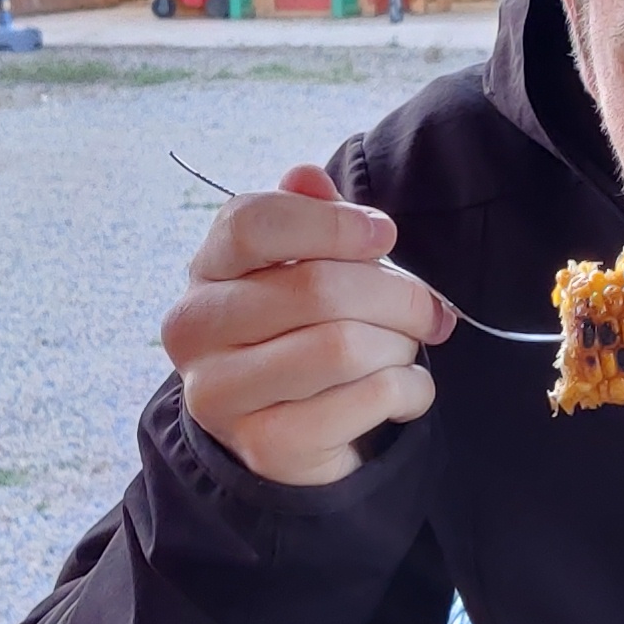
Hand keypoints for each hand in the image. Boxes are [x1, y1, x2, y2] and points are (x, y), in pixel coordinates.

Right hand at [163, 166, 454, 487]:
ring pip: (343, 347)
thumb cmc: (301, 330)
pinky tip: (405, 393)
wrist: (285, 431)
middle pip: (315, 287)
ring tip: (404, 351)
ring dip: (400, 346)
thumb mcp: (302, 264)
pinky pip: (364, 402)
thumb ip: (309, 216)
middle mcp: (195, 330)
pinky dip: (408, 392)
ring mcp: (221, 394)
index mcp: (206, 270)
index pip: (253, 223)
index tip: (384, 235)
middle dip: (396, 295)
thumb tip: (307, 177)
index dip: (332, 224)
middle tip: (428, 310)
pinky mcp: (263, 446)